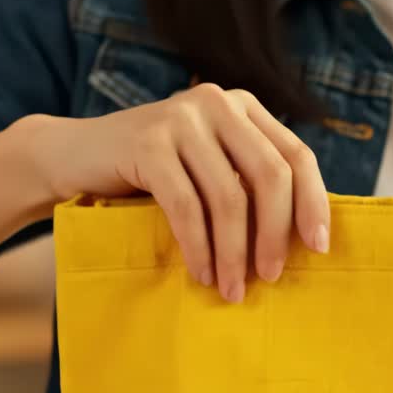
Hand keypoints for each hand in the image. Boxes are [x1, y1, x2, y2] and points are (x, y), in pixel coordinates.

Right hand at [28, 84, 328, 302]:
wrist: (73, 158)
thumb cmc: (153, 176)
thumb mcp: (210, 169)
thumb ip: (249, 185)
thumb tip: (305, 240)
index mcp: (243, 108)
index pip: (297, 155)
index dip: (313, 203)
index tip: (319, 248)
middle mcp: (217, 103)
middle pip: (270, 175)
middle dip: (276, 233)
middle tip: (272, 276)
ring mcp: (181, 117)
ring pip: (228, 197)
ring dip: (234, 252)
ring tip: (233, 289)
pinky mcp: (147, 142)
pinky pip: (187, 206)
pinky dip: (198, 247)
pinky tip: (202, 274)